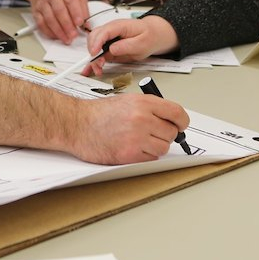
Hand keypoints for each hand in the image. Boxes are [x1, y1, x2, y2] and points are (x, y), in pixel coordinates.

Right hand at [29, 0, 89, 43]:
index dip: (76, 13)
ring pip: (49, 19)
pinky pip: (41, 23)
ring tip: (67, 39)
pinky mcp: (36, 11)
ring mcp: (43, 3)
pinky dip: (48, 32)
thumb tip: (87, 23)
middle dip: (67, 26)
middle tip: (74, 35)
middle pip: (59, 12)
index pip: (71, 1)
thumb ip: (83, 7)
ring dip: (58, 31)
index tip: (80, 23)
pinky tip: (56, 36)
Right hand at [68, 94, 189, 163]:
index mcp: (144, 103)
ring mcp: (136, 138)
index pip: (177, 113)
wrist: (76, 124)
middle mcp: (142, 119)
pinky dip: (145, 156)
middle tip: (153, 134)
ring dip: (155, 147)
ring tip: (140, 140)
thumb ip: (150, 108)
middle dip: (165, 135)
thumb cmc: (98, 113)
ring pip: (163, 148)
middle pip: (172, 133)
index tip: (180, 125)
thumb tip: (169, 119)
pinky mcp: (129, 155)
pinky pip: (150, 159)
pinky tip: (132, 147)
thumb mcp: (128, 101)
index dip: (182, 122)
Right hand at [84, 16, 179, 76]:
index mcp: (119, 26)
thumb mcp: (142, 43)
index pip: (104, 32)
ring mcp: (108, 38)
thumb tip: (112, 49)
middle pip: (94, 37)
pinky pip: (97, 53)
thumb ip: (127, 46)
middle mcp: (111, 30)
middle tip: (99, 64)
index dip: (97, 42)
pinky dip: (93, 61)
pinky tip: (89, 69)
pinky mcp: (108, 46)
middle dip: (93, 52)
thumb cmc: (149, 36)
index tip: (95, 53)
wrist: (152, 35)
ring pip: (93, 46)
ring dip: (93, 59)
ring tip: (98, 69)